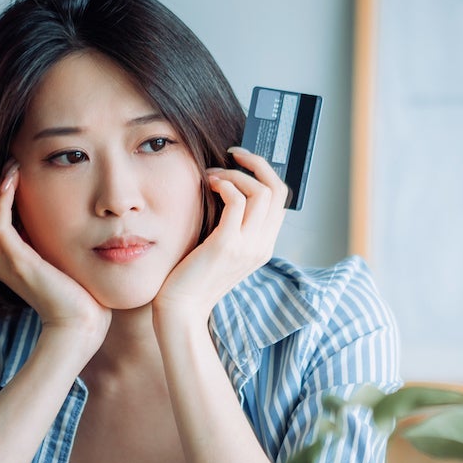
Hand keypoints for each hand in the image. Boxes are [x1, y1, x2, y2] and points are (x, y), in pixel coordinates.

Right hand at [0, 161, 109, 354]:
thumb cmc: (81, 298)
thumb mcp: (63, 262)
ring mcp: (5, 262)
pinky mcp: (16, 261)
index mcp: (9, 262)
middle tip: (13, 166)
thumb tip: (70, 220)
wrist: (81, 326)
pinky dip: (1, 199)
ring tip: (13, 169)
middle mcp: (0, 261)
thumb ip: (56, 244)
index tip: (16, 175)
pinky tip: (14, 182)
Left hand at [154, 146, 288, 325]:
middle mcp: (262, 246)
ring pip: (262, 191)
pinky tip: (209, 184)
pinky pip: (237, 200)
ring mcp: (248, 246)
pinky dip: (224, 184)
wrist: (181, 309)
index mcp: (263, 246)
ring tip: (213, 175)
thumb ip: (232, 224)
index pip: (281, 200)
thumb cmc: (193, 276)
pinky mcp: (227, 245)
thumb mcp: (221, 247)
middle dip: (257, 163)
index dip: (265, 174)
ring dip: (235, 174)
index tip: (243, 162)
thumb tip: (227, 185)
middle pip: (278, 190)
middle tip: (234, 154)